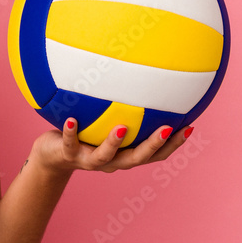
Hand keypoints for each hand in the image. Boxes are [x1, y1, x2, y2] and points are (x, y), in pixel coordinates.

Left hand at [29, 119, 193, 174]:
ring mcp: (89, 160)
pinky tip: (70, 119)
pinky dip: (70, 132)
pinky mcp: (66, 155)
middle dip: (152, 145)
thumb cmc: (84, 134)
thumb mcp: (105, 122)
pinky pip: (69, 143)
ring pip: (105, 156)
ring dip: (114, 143)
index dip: (173, 144)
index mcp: (124, 155)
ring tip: (122, 128)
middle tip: (168, 128)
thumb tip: (142, 81)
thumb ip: (123, 111)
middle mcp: (111, 161)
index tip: (190, 128)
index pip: (154, 154)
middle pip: (136, 159)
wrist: (51, 156)